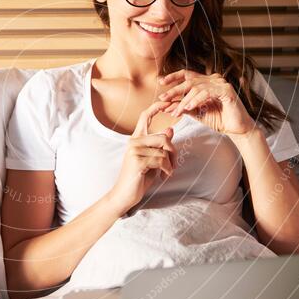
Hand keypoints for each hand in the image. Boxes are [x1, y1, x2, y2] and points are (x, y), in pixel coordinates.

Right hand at [107, 101, 176, 215]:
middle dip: (173, 152)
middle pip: (163, 138)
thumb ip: (160, 146)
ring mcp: (134, 150)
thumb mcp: (153, 160)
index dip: (157, 107)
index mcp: (136, 139)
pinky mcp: (137, 160)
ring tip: (166, 173)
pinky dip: (167, 170)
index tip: (169, 102)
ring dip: (171, 164)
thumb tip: (170, 129)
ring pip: (164, 150)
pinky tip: (163, 177)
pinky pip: (162, 160)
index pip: (145, 116)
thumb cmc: (139, 178)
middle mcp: (133, 142)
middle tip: (173, 165)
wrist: (124, 195)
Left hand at [157, 69, 256, 138]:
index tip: (160, 81)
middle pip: (189, 81)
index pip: (187, 74)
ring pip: (196, 88)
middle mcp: (213, 79)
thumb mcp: (196, 112)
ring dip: (184, 100)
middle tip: (163, 98)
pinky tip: (189, 108)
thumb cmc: (218, 119)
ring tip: (176, 111)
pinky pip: (207, 92)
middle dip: (174, 90)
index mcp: (206, 81)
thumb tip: (165, 105)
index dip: (173, 76)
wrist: (236, 129)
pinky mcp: (226, 90)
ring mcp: (221, 83)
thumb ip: (183, 107)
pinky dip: (196, 100)